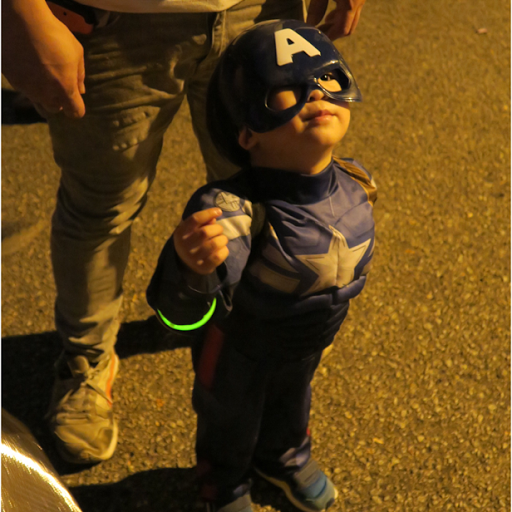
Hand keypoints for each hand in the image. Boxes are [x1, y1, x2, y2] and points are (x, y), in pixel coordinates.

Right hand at [2, 0, 85, 117]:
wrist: (21, 19)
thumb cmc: (54, 34)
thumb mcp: (76, 53)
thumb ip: (79, 75)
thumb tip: (80, 90)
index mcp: (65, 89)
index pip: (75, 113)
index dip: (76, 108)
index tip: (75, 99)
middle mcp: (45, 94)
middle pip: (54, 109)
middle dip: (58, 101)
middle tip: (58, 85)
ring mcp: (26, 88)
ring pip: (37, 101)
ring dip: (43, 95)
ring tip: (43, 78)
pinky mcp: (11, 80)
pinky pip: (23, 88)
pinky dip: (28, 83)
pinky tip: (28, 68)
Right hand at [173, 208, 229, 274]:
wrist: (186, 263)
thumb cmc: (191, 240)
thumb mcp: (191, 229)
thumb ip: (202, 221)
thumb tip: (215, 215)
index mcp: (181, 233)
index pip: (195, 219)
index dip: (209, 213)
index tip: (219, 211)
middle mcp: (185, 246)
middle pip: (206, 232)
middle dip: (218, 228)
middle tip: (219, 230)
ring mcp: (194, 258)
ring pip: (215, 244)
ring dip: (223, 239)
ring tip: (221, 240)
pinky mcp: (203, 267)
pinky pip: (219, 256)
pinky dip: (224, 250)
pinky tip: (221, 249)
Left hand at [307, 0, 365, 39]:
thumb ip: (316, 7)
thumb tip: (311, 25)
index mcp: (350, 4)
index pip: (341, 30)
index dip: (328, 37)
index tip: (315, 40)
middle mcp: (359, 3)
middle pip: (348, 29)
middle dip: (333, 34)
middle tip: (318, 34)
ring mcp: (361, 0)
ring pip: (351, 21)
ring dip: (337, 26)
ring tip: (322, 25)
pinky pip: (352, 13)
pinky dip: (341, 18)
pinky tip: (330, 15)